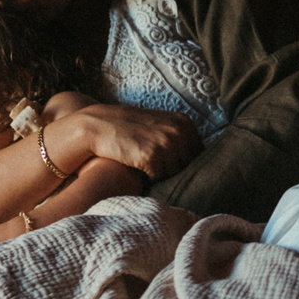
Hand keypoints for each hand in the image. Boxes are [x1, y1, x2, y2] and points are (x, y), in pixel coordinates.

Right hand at [65, 103, 201, 181]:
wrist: (99, 126)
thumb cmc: (130, 128)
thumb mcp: (160, 125)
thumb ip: (179, 138)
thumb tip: (199, 163)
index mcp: (184, 122)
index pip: (198, 154)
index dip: (183, 161)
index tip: (168, 159)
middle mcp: (179, 131)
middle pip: (187, 165)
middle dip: (173, 168)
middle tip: (152, 159)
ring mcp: (166, 143)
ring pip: (174, 173)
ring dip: (161, 172)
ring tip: (143, 159)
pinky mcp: (152, 156)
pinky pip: (159, 176)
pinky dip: (149, 175)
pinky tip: (137, 163)